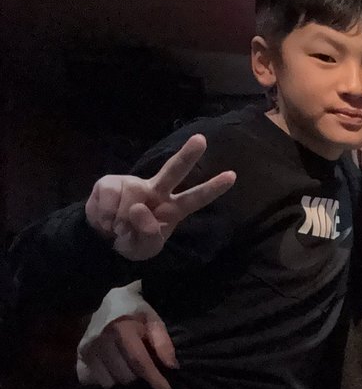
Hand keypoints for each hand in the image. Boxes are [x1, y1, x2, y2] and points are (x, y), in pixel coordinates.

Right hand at [78, 315, 177, 388]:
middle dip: (138, 375)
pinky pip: (92, 380)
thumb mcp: (154, 320)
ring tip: (126, 363)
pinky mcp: (79, 354)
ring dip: (122, 377)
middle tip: (141, 363)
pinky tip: (111, 367)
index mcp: (121, 329)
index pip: (140, 362)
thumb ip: (163, 343)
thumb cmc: (136, 311)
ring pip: (110, 381)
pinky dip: (104, 377)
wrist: (110, 299)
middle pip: (126, 376)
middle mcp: (100, 340)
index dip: (155, 380)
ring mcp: (87, 348)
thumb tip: (171, 367)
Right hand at [85, 134, 235, 260]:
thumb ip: (148, 235)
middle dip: (188, 154)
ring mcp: (134, 184)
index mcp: (173, 208)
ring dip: (121, 221)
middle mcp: (157, 191)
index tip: (232, 176)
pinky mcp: (111, 182)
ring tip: (118, 228)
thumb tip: (139, 208)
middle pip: (174, 171)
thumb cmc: (132, 242)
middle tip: (202, 139)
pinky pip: (110, 198)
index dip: (213, 188)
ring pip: (132, 199)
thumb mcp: (144, 249)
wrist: (103, 240)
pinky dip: (105, 216)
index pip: (196, 198)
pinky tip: (106, 220)